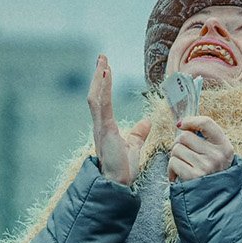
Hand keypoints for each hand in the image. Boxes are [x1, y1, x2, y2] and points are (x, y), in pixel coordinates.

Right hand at [89, 55, 152, 185]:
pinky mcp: (104, 130)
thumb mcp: (134, 146)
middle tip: (102, 58)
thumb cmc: (124, 170)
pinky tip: (105, 76)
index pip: (103, 101)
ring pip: (95, 97)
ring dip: (98, 78)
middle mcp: (99, 125)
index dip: (104, 85)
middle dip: (98, 76)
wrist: (118, 184)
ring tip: (103, 62)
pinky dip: (102, 89)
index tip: (106, 69)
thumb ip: (138, 133)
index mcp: (106, 128)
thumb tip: (146, 121)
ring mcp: (100, 127)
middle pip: (96, 95)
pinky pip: (101, 105)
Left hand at [168, 115, 234, 181]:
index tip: (181, 125)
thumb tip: (182, 125)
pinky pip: (173, 162)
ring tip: (183, 166)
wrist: (215, 202)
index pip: (206, 123)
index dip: (190, 121)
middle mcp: (216, 155)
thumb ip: (206, 140)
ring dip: (175, 157)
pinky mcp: (193, 176)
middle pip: (185, 136)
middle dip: (179, 144)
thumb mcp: (218, 156)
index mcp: (224, 147)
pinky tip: (178, 175)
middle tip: (184, 154)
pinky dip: (171, 169)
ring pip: (176, 149)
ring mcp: (205, 166)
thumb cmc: (212, 175)